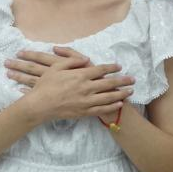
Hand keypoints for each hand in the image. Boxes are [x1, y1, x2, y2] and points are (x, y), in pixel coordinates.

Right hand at [4, 46, 133, 123]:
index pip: (100, 70)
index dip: (111, 68)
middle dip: (122, 81)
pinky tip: (118, 104)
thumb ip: (72, 61)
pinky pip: (101, 110)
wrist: (39, 105)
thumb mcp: (56, 68)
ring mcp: (85, 101)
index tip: (119, 67)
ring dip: (121, 94)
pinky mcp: (83, 112)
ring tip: (130, 92)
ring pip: (108, 98)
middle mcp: (86, 88)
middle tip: (133, 79)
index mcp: (79, 75)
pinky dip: (111, 107)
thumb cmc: (46, 85)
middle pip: (108, 83)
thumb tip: (86, 59)